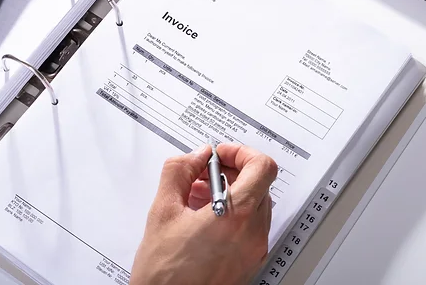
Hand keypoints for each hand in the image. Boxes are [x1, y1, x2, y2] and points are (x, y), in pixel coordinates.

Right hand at [131, 143, 277, 284]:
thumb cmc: (164, 275)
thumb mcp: (162, 212)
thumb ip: (179, 171)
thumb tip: (195, 155)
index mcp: (237, 216)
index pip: (263, 167)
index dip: (242, 153)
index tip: (221, 154)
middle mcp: (253, 234)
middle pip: (259, 184)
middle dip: (231, 172)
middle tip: (203, 174)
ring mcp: (254, 252)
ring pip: (255, 205)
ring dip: (231, 193)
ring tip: (198, 197)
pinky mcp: (249, 264)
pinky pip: (250, 227)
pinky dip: (233, 215)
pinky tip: (203, 219)